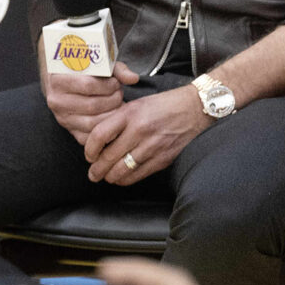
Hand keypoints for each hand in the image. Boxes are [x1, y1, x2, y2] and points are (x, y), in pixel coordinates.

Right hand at [44, 58, 141, 143]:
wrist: (67, 84)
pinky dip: (106, 129)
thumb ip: (117, 70)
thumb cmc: (86, 72)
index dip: (107, 85)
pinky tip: (113, 118)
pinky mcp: (71, 131)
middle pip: (92, 105)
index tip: (116, 82)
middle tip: (119, 94)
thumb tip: (133, 78)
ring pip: (92, 123)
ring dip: (111, 115)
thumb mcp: (99, 65)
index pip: (87, 85)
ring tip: (118, 104)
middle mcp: (56, 101)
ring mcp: (62, 118)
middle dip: (112, 100)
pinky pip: (91, 137)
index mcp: (58, 80)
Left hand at [84, 85, 210, 184]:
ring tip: (106, 177)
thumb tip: (99, 139)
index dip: (89, 150)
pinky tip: (122, 179)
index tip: (89, 155)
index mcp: (130, 113)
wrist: (195, 108)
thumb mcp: (138, 104)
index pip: (100, 135)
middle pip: (108, 157)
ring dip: (110, 177)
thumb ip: (119, 120)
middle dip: (97, 170)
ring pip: (121, 170)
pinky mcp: (163, 159)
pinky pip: (138, 175)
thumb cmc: (165, 105)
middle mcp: (140, 130)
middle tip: (93, 174)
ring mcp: (152, 146)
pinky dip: (126, 180)